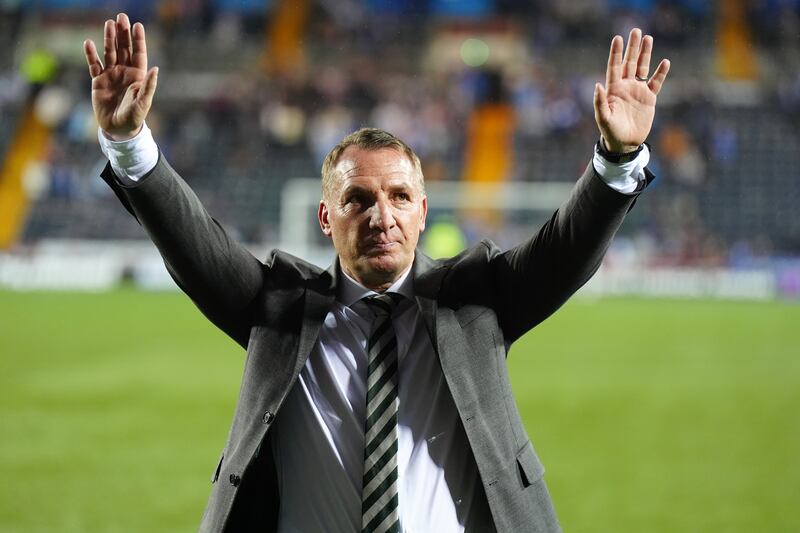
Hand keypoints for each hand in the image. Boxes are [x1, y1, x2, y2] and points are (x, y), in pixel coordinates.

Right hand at [83, 13, 157, 140]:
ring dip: (109, 38)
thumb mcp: (143, 102)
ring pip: (109, 53)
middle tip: (121, 16)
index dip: (138, 40)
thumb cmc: (134, 117)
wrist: (118, 129)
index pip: (139, 53)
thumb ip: (149, 86)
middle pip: (123, 48)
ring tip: (108, 23)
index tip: (137, 25)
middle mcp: (124, 72)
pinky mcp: (98, 81)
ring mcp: (111, 75)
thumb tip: (156, 69)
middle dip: (123, 33)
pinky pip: (94, 64)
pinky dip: (91, 54)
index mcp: (138, 76)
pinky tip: (88, 42)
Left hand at [593, 28, 669, 153]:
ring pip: (642, 68)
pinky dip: (661, 73)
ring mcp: (638, 91)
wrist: (625, 143)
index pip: (614, 66)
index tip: (618, 38)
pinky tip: (665, 62)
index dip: (616, 52)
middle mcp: (625, 86)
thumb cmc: (611, 131)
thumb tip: (598, 85)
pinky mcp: (649, 98)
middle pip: (629, 62)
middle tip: (635, 30)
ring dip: (645, 54)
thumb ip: (600, 102)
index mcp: (613, 89)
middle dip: (632, 47)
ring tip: (648, 38)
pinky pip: (656, 83)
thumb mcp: (603, 118)